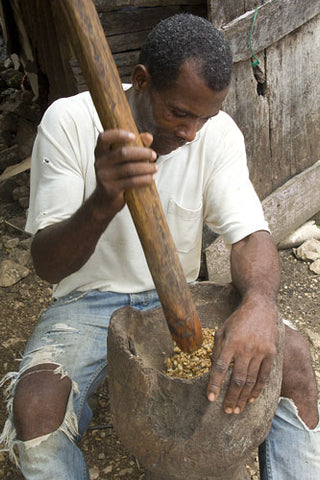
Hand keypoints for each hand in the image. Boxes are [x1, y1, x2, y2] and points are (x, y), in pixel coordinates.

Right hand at [93, 129, 156, 214]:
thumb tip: (148, 136)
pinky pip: (131, 182)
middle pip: (123, 153)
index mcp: (100, 152)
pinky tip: (151, 179)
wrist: (104, 201)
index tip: (133, 136)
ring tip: (155, 168)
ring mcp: (103, 176)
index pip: (104, 137)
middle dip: (142, 153)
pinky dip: (144, 179)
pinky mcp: (110, 189)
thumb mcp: (122, 160)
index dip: (118, 134)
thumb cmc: (117, 176)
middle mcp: (99, 162)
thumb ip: (135, 146)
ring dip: (146, 167)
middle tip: (153, 155)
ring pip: (129, 168)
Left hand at [207, 297, 278, 413]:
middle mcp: (245, 349)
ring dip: (243, 397)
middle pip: (237, 379)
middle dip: (231, 398)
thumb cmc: (237, 320)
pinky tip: (251, 399)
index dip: (214, 384)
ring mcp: (260, 352)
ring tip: (237, 409)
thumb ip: (217, 349)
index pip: (220, 367)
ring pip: (250, 381)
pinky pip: (264, 376)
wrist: (260, 307)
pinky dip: (257, 389)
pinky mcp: (271, 354)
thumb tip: (212, 369)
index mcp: (230, 342)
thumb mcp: (222, 330)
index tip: (210, 398)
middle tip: (226, 411)